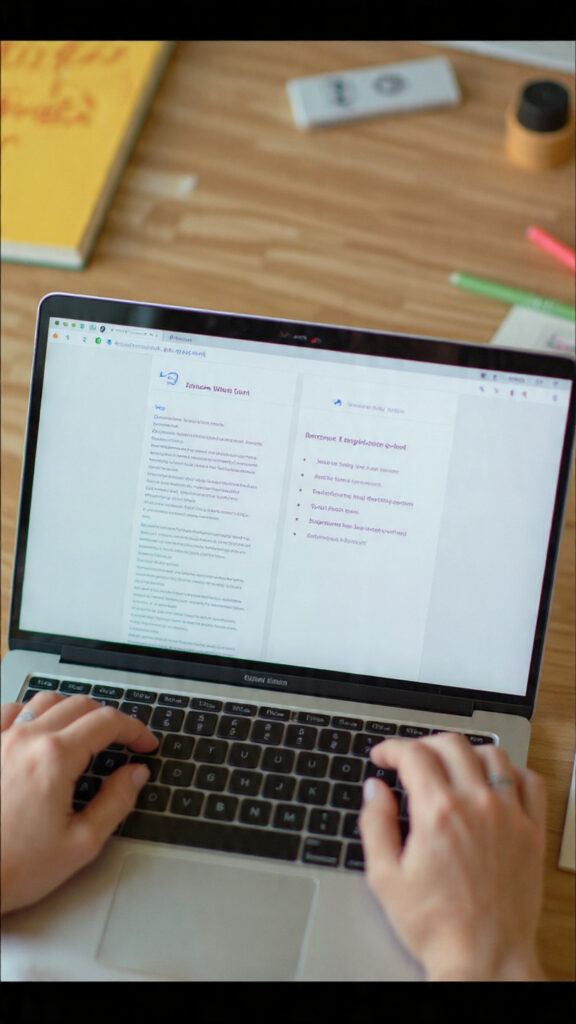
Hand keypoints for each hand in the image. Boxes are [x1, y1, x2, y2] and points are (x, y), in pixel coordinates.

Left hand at [1, 691, 157, 915]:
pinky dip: (32, 712)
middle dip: (109, 719)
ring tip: (84, 732)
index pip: (107, 722)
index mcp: (55, 759)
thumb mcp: (80, 843)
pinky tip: (39, 730)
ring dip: (73, 710)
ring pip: (47, 700)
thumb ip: (115, 803)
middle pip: (81, 705)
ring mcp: (1, 739)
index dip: (135, 729)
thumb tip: (135, 775)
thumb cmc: (13, 868)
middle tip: (122, 740)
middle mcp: (26, 739)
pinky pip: (11, 710)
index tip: (144, 743)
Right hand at [359, 732, 546, 980]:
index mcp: (437, 813)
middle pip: (451, 744)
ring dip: (466, 752)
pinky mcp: (531, 833)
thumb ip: (375, 824)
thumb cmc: (436, 926)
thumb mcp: (385, 877)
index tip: (383, 756)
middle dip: (424, 744)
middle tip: (411, 759)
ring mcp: (509, 816)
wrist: (484, 960)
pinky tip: (494, 782)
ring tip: (450, 766)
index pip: (413, 754)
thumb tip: (374, 790)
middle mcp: (476, 806)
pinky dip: (511, 771)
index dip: (391, 748)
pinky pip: (529, 782)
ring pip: (491, 754)